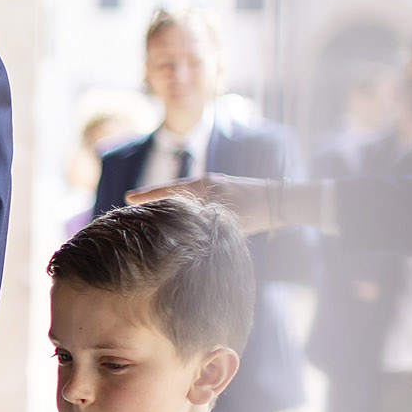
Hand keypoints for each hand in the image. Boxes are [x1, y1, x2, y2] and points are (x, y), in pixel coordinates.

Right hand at [127, 175, 274, 232]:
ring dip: (170, 203)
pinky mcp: (224, 194)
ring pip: (185, 196)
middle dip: (154, 199)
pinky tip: (180, 217)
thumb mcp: (223, 217)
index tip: (127, 198)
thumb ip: (200, 219)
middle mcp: (207, 183)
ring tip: (153, 213)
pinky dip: (185, 206)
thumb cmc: (255, 210)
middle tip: (133, 206)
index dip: (147, 196)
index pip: (168, 190)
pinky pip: (197, 199)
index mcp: (204, 185)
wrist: (284, 202)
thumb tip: (178, 228)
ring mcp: (216, 187)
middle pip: (173, 191)